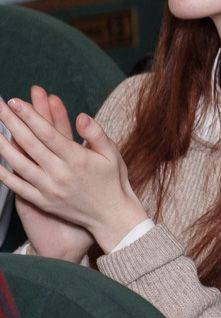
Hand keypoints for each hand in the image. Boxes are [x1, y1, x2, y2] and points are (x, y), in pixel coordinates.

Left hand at [0, 93, 147, 253]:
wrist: (112, 216)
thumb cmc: (112, 181)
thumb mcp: (112, 154)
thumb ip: (96, 133)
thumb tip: (81, 116)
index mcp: (78, 159)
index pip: (48, 133)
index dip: (30, 116)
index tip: (15, 101)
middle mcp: (60, 173)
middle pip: (30, 144)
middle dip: (11, 123)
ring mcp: (49, 189)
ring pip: (19, 164)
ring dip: (2, 146)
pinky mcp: (42, 202)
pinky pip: (18, 187)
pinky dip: (4, 174)